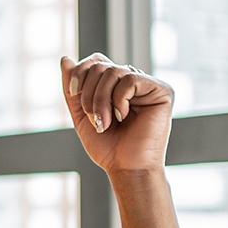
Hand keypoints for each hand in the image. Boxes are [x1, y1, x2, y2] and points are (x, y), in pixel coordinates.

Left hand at [60, 54, 175, 174]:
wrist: (127, 169)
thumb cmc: (108, 147)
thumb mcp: (81, 115)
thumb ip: (72, 88)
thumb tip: (65, 59)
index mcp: (116, 85)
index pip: (96, 61)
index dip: (80, 72)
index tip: (73, 93)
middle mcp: (133, 81)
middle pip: (101, 65)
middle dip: (88, 93)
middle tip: (94, 120)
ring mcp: (148, 85)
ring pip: (113, 71)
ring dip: (100, 100)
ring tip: (105, 123)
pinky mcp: (162, 90)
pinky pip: (130, 79)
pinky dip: (119, 99)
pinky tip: (124, 116)